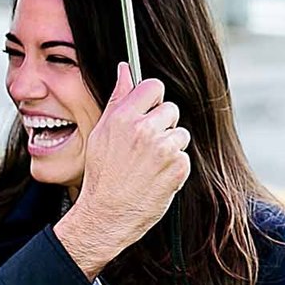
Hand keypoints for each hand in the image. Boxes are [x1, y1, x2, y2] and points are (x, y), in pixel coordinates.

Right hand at [55, 62, 190, 278]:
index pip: (153, 87)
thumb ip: (117, 99)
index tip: (149, 111)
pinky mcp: (178, 167)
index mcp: (122, 118)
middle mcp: (144, 130)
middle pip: (171, 110)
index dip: (153, 100)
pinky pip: (184, 157)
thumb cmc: (102, 176)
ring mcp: (163, 148)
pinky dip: (175, 168)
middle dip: (163, 125)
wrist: (106, 216)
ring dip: (170, 148)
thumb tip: (125, 69)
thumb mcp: (100, 134)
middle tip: (145, 147)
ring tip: (149, 165)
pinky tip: (156, 178)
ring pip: (180, 135)